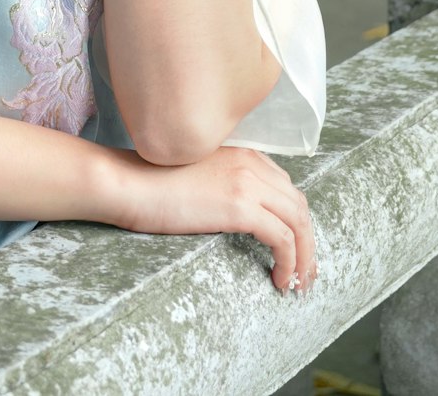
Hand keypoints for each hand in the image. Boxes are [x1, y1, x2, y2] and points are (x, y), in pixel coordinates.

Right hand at [109, 145, 317, 294]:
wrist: (129, 182)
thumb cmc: (151, 181)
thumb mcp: (198, 174)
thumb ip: (224, 183)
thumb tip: (237, 213)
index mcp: (243, 153)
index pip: (286, 187)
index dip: (295, 221)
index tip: (294, 248)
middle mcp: (252, 163)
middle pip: (299, 204)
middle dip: (308, 241)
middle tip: (304, 273)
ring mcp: (248, 183)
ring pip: (298, 222)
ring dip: (305, 256)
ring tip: (297, 284)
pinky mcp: (240, 207)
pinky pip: (283, 239)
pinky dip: (290, 262)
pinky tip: (279, 280)